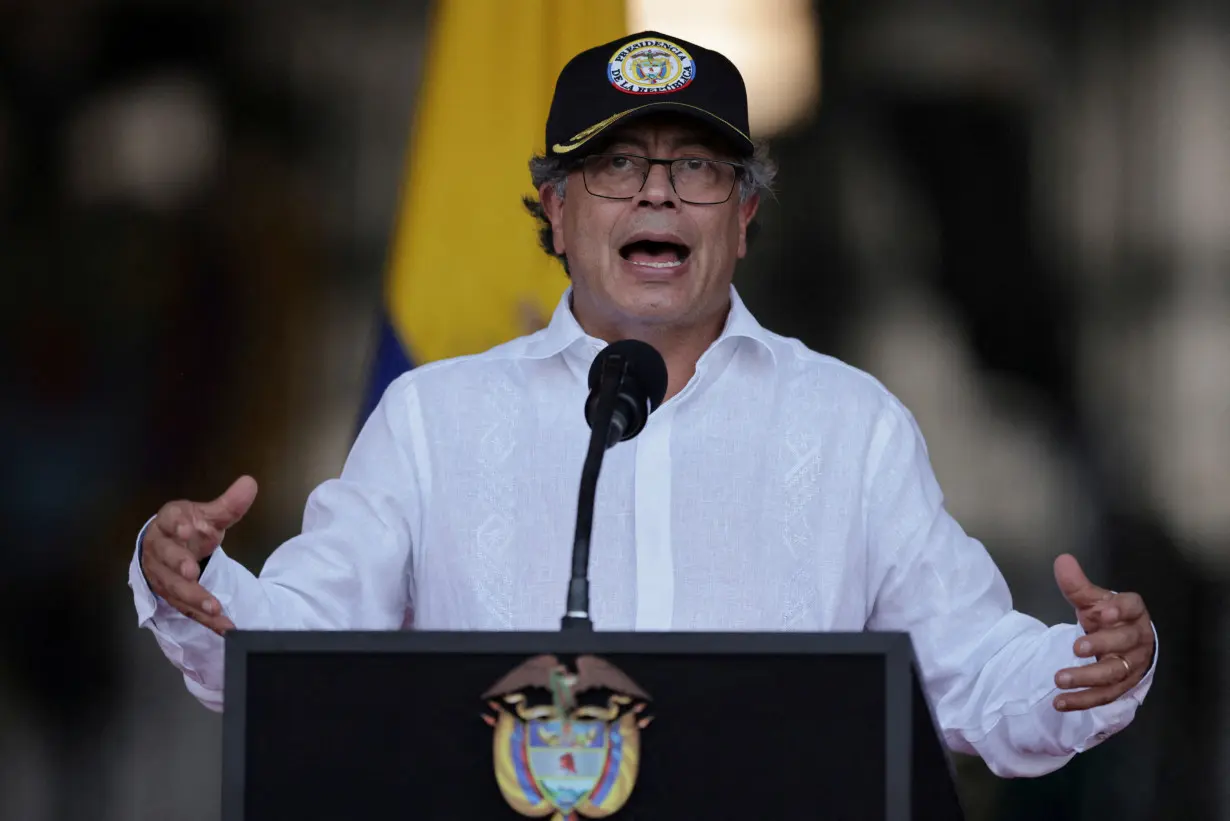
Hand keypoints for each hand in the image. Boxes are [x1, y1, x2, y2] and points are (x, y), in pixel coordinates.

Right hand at [140, 475, 257, 634]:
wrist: (168, 548)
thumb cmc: (187, 529)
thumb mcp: (207, 514)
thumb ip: (228, 505)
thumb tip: (249, 484)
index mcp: (168, 523)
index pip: (169, 521)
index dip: (177, 524)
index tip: (189, 529)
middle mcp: (160, 549)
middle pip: (166, 557)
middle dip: (178, 565)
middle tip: (192, 572)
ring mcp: (162, 575)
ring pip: (174, 588)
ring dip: (193, 598)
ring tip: (213, 607)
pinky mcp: (172, 596)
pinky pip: (188, 608)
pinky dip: (205, 619)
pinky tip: (224, 626)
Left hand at [1051, 553, 1154, 711]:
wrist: (1122, 643)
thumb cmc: (1108, 618)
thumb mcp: (1092, 599)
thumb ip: (1077, 585)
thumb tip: (1062, 561)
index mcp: (1132, 612)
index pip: (1132, 608)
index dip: (1119, 610)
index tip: (1100, 613)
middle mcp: (1137, 639)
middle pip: (1124, 644)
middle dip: (1101, 646)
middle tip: (1076, 647)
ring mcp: (1132, 666)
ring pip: (1114, 674)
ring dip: (1087, 678)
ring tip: (1060, 679)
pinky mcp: (1122, 687)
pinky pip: (1104, 696)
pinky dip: (1083, 700)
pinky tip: (1061, 702)